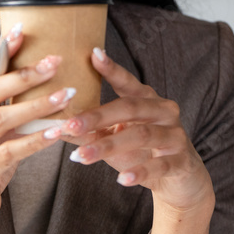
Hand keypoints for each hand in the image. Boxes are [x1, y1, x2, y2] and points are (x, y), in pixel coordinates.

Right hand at [0, 24, 75, 233]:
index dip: (2, 51)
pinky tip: (57, 132)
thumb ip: (4, 105)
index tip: (22, 31)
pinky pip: (11, 151)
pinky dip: (36, 139)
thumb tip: (38, 74)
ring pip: (3, 119)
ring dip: (38, 105)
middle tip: (56, 62)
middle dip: (26, 75)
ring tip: (66, 95)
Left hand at [61, 47, 213, 215]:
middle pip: (130, 108)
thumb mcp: (114, 137)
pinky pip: (159, 165)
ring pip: (142, 136)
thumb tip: (53, 125)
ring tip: (82, 157)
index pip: (127, 82)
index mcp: (147, 99)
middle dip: (98, 116)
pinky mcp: (181, 161)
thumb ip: (89, 130)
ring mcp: (175, 135)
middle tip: (70, 124)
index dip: (111, 69)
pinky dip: (139, 172)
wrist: (179, 178)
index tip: (93, 54)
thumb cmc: (141, 151)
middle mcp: (164, 111)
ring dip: (108, 146)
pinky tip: (122, 179)